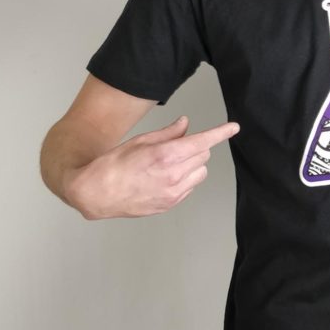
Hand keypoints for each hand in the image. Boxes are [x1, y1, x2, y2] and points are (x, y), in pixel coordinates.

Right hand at [65, 116, 239, 218]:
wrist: (96, 194)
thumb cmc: (113, 165)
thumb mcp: (140, 141)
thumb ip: (168, 133)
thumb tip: (186, 125)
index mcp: (166, 156)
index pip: (203, 142)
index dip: (220, 133)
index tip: (233, 127)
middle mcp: (174, 176)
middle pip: (203, 155)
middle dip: (195, 147)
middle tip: (174, 146)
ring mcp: (173, 193)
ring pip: (200, 172)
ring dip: (192, 164)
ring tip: (168, 164)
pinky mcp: (170, 204)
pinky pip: (190, 187)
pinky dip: (184, 179)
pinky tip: (164, 177)